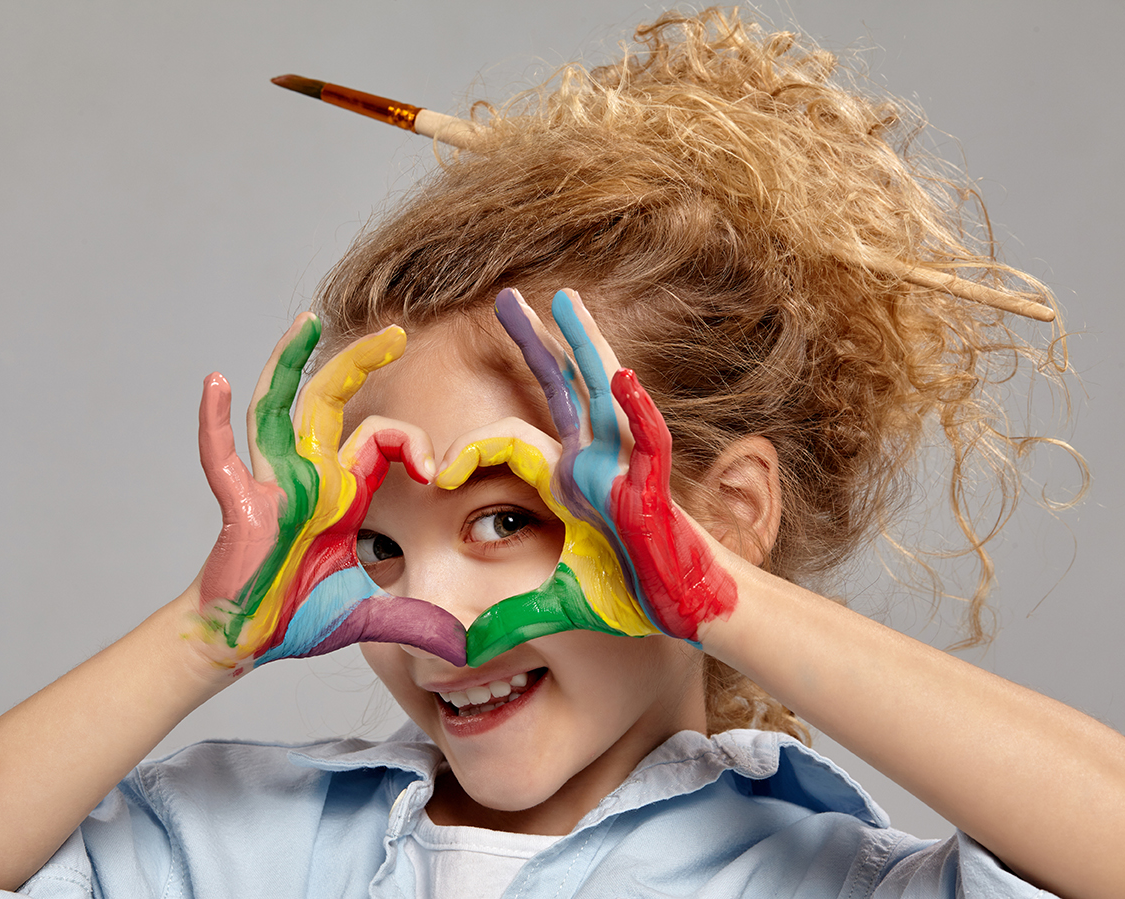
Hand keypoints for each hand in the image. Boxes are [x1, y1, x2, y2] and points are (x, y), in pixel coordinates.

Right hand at [194, 314, 466, 673]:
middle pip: (331, 400)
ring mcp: (271, 484)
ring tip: (305, 321)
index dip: (411, 442)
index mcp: (343, 492)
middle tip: (397, 331)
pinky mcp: (240, 504)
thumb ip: (416, 622)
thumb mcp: (370, 614)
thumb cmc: (298, 617)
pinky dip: (215, 420)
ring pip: (277, 409)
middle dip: (360, 361)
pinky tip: (216, 382)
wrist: (248, 641)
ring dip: (287, 363)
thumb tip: (465, 647)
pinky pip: (222, 456)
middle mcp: (308, 475)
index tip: (436, 472)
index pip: (381, 438)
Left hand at [444, 289, 735, 666]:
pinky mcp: (653, 485)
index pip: (509, 441)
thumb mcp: (557, 605)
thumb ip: (512, 618)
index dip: (469, 451)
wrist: (687, 610)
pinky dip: (633, 409)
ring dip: (584, 347)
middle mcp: (593, 462)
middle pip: (560, 388)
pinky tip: (617, 379)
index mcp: (567, 480)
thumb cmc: (633, 599)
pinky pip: (644, 439)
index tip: (437, 471)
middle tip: (505, 298)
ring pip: (601, 393)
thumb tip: (465, 646)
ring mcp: (625, 467)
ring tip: (565, 302)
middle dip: (534, 342)